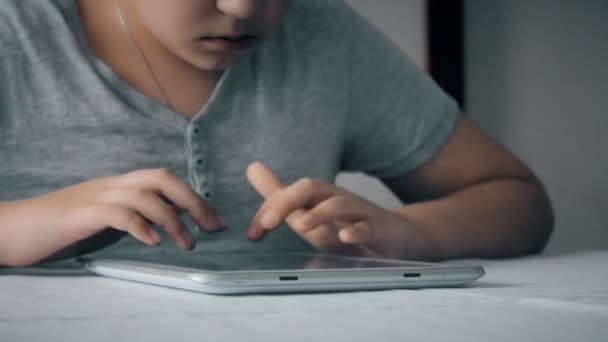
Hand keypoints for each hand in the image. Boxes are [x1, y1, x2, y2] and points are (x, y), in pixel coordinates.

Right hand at [2, 168, 226, 266]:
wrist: (13, 227)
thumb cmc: (60, 225)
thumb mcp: (105, 218)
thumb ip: (133, 214)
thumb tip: (166, 222)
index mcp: (119, 185)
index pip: (165, 180)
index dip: (195, 197)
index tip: (217, 221)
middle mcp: (112, 185)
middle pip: (161, 177)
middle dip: (193, 200)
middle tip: (213, 227)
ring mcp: (96, 197)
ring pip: (144, 194)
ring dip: (172, 219)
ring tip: (187, 243)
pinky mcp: (80, 214)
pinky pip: (117, 213)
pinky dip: (140, 225)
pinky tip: (154, 241)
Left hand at [246, 162, 411, 257]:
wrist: (397, 235)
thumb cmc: (347, 224)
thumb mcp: (310, 212)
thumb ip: (281, 197)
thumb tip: (252, 168)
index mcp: (318, 197)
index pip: (290, 194)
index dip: (271, 208)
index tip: (254, 232)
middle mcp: (337, 199)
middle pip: (312, 188)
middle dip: (287, 201)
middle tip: (268, 222)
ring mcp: (359, 212)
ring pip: (338, 205)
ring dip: (318, 215)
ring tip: (300, 225)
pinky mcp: (378, 228)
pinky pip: (368, 227)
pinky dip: (357, 231)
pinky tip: (345, 238)